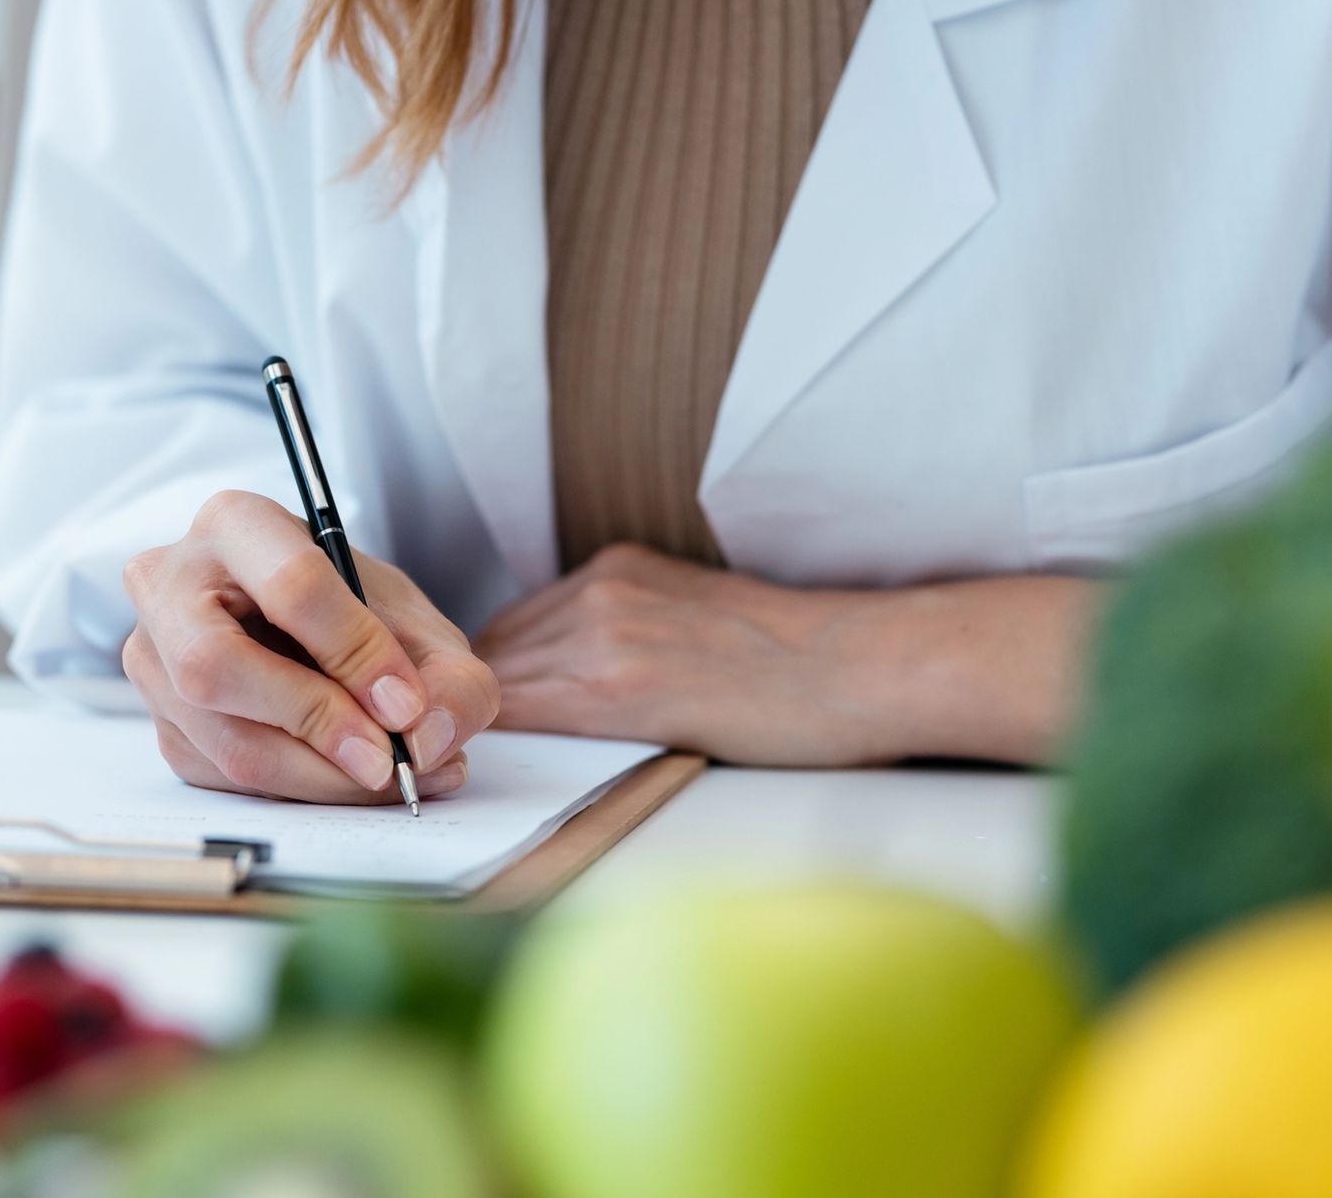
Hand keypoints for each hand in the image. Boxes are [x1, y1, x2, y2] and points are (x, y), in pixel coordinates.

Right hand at [121, 490, 500, 802]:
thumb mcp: (421, 627)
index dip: (356, 652)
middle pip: (214, 667)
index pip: (291, 585)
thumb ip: (450, 677)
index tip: (408, 704)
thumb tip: (427, 737)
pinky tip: (353, 778)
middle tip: (389, 759)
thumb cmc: (361, 616)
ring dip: (320, 775)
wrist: (317, 637)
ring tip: (396, 776)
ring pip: (223, 738)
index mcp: (237, 524)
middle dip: (316, 723)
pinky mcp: (163, 724)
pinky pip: (225, 778)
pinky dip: (300, 791)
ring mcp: (152, 659)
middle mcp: (170, 584)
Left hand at [474, 544, 883, 764]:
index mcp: (618, 567)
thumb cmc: (792, 662)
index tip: (497, 710)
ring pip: (503, 680)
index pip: (517, 622)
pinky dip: (507, 739)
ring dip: (490, 723)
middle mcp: (601, 589)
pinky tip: (510, 764)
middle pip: (497, 649)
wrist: (854, 669)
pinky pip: (527, 712)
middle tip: (478, 743)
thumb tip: (568, 674)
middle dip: (485, 699)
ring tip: (488, 759)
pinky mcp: (617, 685)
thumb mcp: (689, 613)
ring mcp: (604, 633)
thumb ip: (623, 629)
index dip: (497, 671)